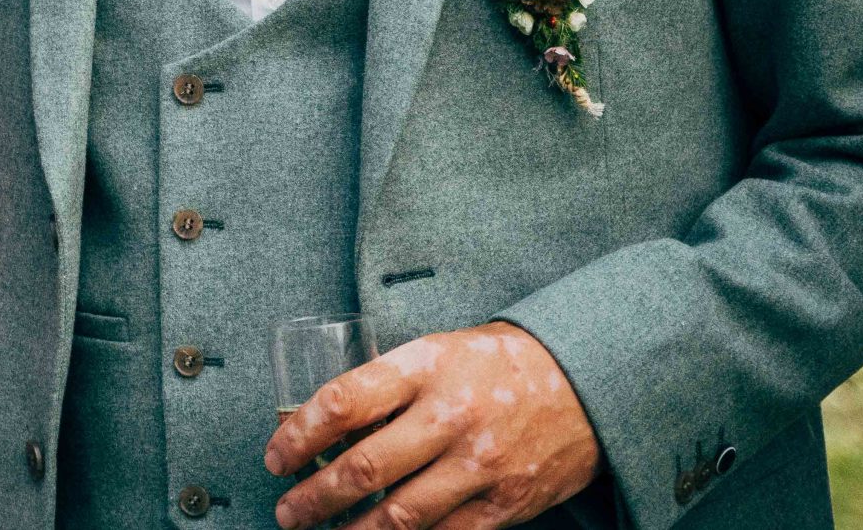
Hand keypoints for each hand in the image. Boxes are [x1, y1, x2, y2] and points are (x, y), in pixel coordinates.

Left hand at [266, 322, 599, 529]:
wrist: (585, 382)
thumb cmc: (497, 364)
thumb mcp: (439, 350)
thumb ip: (390, 384)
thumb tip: (324, 425)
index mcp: (425, 366)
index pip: (344, 402)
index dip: (299, 435)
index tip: (276, 456)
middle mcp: (450, 415)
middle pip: (364, 466)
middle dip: (313, 496)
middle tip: (287, 509)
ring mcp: (480, 464)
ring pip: (399, 514)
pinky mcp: (505, 503)